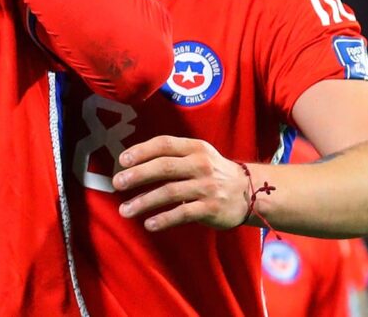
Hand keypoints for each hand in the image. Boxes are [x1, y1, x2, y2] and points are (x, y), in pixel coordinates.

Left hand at [112, 135, 248, 231]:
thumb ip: (171, 156)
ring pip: (169, 192)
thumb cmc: (213, 172)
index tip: (122, 161)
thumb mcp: (197, 155)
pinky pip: (183, 213)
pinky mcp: (211, 208)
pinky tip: (149, 224)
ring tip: (125, 210)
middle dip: (137, 175)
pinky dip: (164, 219)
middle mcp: (201, 165)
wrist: (250, 192)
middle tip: (117, 183)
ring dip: (143, 202)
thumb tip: (132, 163)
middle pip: (164, 167)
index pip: (164, 144)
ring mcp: (207, 187)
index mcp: (195, 148)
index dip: (141, 151)